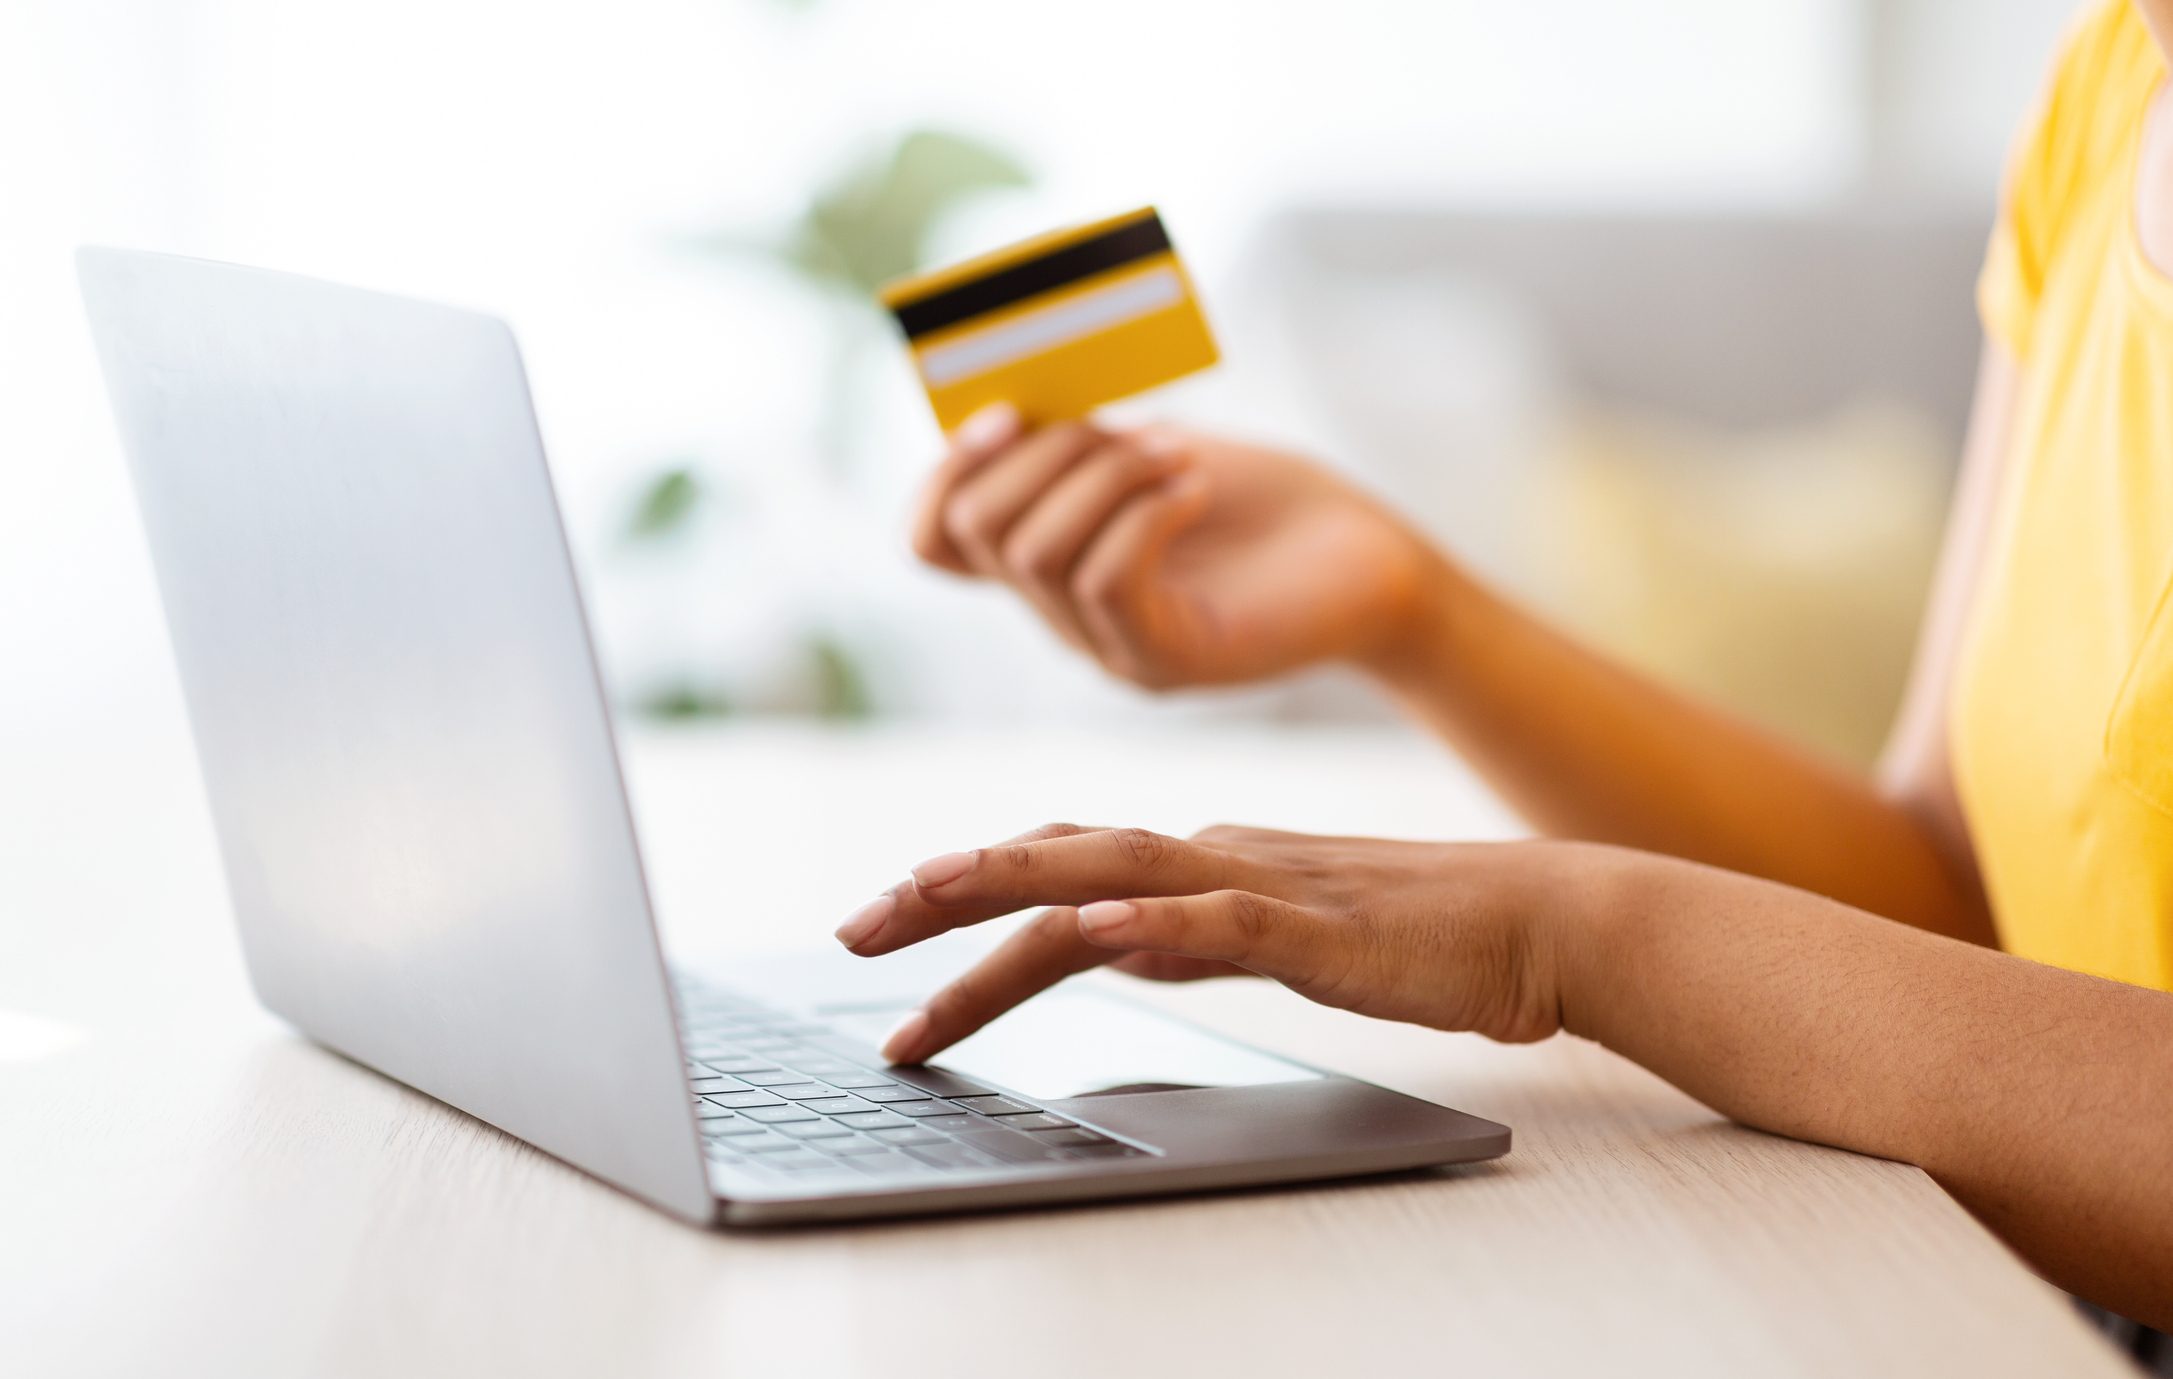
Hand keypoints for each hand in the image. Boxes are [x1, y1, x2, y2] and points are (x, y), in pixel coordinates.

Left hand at [832, 822, 1640, 1063]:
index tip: (887, 918)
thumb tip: (1111, 944)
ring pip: (1115, 874)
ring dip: (1013, 886)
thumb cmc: (1415, 936)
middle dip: (946, 890)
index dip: (966, 884)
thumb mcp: (1276, 936)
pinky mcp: (1323, 931)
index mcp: (1202, 860)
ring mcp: (1264, 886)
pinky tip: (1105, 934)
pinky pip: (1227, 924)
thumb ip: (1192, 932)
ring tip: (926, 898)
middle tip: (853, 926)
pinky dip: (1160, 923)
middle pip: (1056, 862)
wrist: (1540, 921)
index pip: (1059, 866)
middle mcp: (1214, 857)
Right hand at [910, 406, 1443, 687]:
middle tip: (1126, 426)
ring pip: (1038, 551)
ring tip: (1179, 455)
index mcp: (1047, 562)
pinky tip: (1198, 488)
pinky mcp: (1168, 662)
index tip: (1007, 412)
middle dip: (1042, 452)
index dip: (944, 471)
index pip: (932, 540)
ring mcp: (1109, 647)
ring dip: (1104, 474)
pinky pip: (1107, 579)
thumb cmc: (1270, 503)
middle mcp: (1062, 615)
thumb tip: (1014, 405)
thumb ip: (1083, 440)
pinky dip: (1145, 511)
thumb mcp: (1158, 450)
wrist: (1373, 563)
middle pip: (975, 531)